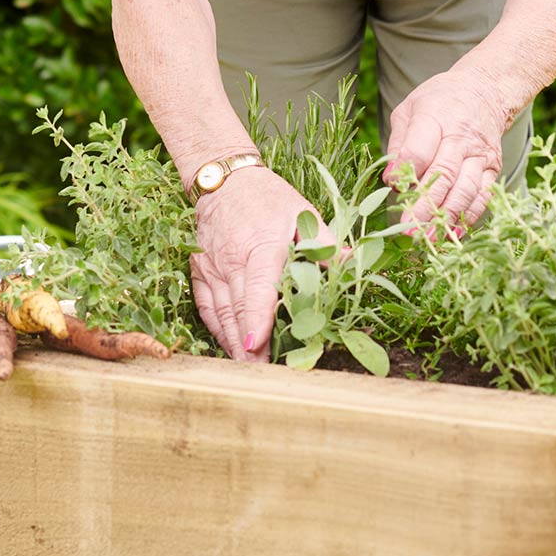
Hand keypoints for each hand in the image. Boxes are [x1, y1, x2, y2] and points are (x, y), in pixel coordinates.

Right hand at [190, 166, 330, 361]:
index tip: (258, 346)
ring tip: (247, 368)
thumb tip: (355, 263)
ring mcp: (213, 266)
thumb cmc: (268, 198)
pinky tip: (229, 345)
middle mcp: (233, 260)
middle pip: (239, 309)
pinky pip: (206, 305)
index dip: (258, 319)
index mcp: (261, 246)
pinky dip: (216, 328)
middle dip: (248, 344)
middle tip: (261, 375)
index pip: (257, 289)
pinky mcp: (200, 269)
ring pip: (220, 312)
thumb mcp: (301, 213)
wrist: (225, 181)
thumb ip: (326, 242)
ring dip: (232, 342)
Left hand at [384, 71, 505, 236]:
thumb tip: (391, 178)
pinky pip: (483, 196)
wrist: (484, 91)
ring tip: (428, 238)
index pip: (420, 149)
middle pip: (443, 175)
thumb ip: (398, 144)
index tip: (392, 187)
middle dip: (425, 206)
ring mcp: (480, 155)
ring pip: (465, 190)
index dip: (405, 171)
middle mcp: (461, 138)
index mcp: (435, 117)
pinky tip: (453, 232)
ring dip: (447, 217)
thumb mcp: (408, 110)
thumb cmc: (437, 103)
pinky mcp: (493, 169)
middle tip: (408, 230)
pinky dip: (469, 216)